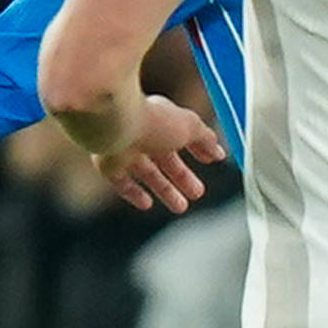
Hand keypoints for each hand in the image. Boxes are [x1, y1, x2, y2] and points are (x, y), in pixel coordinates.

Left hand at [94, 93, 223, 213]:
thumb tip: (219, 151)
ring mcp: (124, 149)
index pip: (182, 136)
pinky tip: (147, 204)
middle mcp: (143, 134)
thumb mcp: (189, 127)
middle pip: (165, 160)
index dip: (198, 149)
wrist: (115, 124)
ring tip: (182, 208)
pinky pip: (122, 183)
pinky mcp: (108, 164)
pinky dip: (135, 193)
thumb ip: (205, 139)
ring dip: (165, 190)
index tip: (211, 161)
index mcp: (162, 119)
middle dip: (182, 177)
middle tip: (198, 193)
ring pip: (147, 173)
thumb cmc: (154, 121)